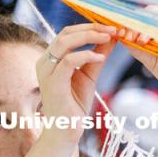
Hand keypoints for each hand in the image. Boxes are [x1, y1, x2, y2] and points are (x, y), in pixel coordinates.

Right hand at [35, 23, 116, 139]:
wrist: (66, 129)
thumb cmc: (75, 104)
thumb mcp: (90, 75)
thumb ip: (97, 56)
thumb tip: (111, 38)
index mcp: (51, 58)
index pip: (68, 33)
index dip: (90, 26)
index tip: (111, 27)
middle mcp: (45, 62)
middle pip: (66, 33)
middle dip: (92, 28)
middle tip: (113, 29)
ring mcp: (47, 72)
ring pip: (65, 42)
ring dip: (89, 37)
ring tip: (109, 38)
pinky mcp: (53, 83)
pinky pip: (68, 62)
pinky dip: (86, 55)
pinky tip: (101, 58)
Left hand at [120, 5, 157, 100]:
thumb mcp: (151, 62)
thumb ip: (138, 49)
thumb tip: (122, 37)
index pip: (143, 18)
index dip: (131, 23)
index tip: (122, 34)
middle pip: (152, 12)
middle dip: (139, 23)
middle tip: (131, 36)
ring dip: (151, 25)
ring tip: (143, 40)